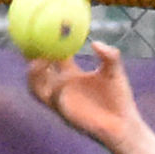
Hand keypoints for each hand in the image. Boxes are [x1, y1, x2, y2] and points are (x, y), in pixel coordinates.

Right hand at [26, 41, 140, 152]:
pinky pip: (54, 101)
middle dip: (31, 57)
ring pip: (36, 87)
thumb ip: (110, 55)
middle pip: (38, 70)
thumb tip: (95, 43)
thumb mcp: (114, 72)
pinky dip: (55, 91)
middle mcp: (62, 86)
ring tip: (39, 61)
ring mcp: (62, 100)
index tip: (45, 28)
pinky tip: (60, 83)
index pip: (54, 55)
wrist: (124, 125)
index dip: (47, 43)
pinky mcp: (65, 114)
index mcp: (72, 74)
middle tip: (32, 44)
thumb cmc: (119, 99)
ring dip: (34, 75)